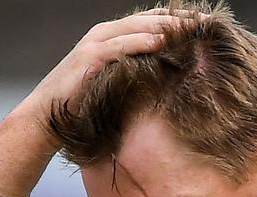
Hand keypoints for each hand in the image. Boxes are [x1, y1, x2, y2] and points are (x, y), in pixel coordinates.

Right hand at [0, 10, 198, 196]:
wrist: (48, 117)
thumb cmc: (82, 104)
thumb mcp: (115, 83)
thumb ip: (135, 71)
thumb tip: (167, 75)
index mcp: (113, 38)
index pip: (152, 21)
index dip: (179, 20)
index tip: (207, 25)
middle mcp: (104, 35)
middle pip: (149, 18)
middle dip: (180, 19)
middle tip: (208, 21)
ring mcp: (96, 44)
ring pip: (137, 26)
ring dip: (166, 25)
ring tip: (193, 26)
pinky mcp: (89, 58)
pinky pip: (119, 45)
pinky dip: (140, 41)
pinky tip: (161, 41)